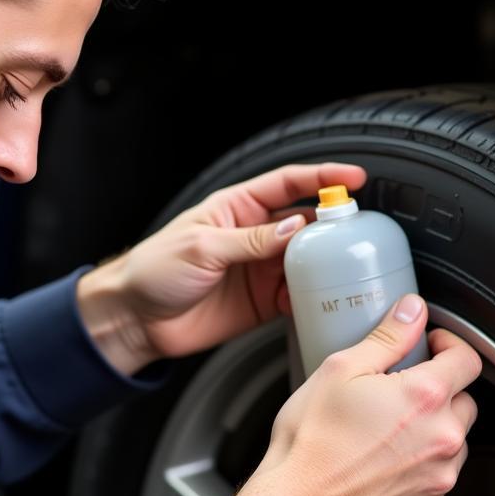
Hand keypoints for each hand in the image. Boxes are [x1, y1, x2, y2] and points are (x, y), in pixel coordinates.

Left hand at [76, 162, 366, 374]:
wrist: (136, 319)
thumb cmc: (154, 270)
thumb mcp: (201, 247)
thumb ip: (249, 241)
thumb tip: (294, 228)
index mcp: (237, 208)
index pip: (288, 183)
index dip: (322, 176)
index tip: (354, 177)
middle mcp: (254, 235)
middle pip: (306, 221)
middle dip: (334, 224)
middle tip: (358, 233)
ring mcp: (260, 268)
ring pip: (308, 260)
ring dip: (328, 264)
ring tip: (350, 268)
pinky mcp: (262, 301)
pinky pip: (297, 297)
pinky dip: (315, 299)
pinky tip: (327, 300)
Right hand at [232, 296, 480, 495]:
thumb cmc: (312, 443)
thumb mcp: (339, 371)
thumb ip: (386, 337)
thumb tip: (412, 312)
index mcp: (425, 397)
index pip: (467, 359)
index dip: (449, 345)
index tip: (431, 345)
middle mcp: (442, 436)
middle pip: (465, 399)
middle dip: (439, 388)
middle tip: (398, 387)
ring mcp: (439, 474)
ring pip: (454, 438)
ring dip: (432, 426)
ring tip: (387, 426)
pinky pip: (438, 471)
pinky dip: (421, 459)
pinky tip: (383, 455)